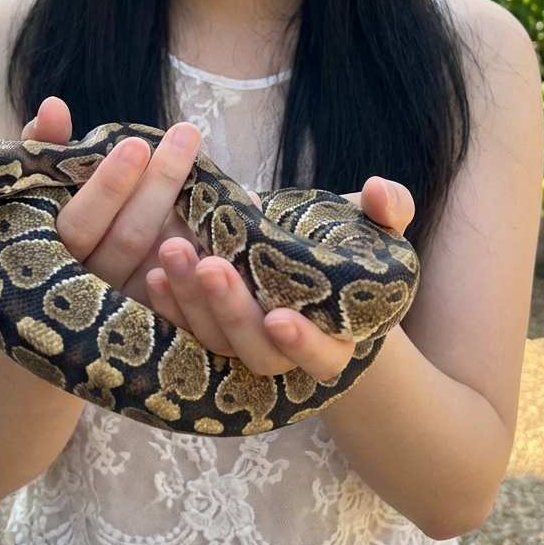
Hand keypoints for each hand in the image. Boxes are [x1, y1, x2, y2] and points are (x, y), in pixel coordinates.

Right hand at [20, 96, 202, 306]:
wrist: (62, 302)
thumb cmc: (53, 222)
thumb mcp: (41, 186)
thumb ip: (46, 147)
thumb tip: (54, 104)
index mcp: (56, 254)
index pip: (80, 225)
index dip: (108, 187)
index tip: (137, 145)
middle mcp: (92, 285)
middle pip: (130, 240)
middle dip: (161, 185)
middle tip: (187, 134)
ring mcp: (130, 306)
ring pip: (167, 266)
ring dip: (196, 218)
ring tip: (218, 170)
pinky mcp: (164, 318)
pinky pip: (198, 291)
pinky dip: (221, 246)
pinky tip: (246, 202)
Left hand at [145, 176, 414, 381]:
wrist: (316, 258)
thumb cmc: (352, 244)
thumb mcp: (379, 225)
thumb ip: (389, 209)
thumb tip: (378, 189)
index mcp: (339, 336)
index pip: (324, 355)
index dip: (303, 341)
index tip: (278, 316)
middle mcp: (288, 352)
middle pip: (258, 353)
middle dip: (230, 310)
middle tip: (209, 264)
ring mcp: (244, 344)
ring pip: (215, 342)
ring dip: (190, 302)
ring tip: (172, 250)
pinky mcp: (210, 332)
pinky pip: (185, 331)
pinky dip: (169, 306)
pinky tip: (154, 273)